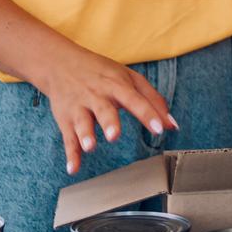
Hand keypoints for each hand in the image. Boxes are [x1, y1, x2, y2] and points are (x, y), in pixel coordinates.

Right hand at [30, 43, 176, 175]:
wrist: (60, 64)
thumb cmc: (102, 73)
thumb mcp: (130, 78)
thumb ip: (153, 100)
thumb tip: (172, 124)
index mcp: (117, 85)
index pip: (134, 99)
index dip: (147, 114)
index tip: (159, 129)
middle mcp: (97, 96)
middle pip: (104, 110)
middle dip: (109, 123)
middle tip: (114, 135)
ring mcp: (79, 107)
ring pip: (82, 122)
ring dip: (85, 135)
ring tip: (90, 147)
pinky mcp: (65, 119)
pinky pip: (67, 138)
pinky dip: (70, 154)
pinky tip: (72, 167)